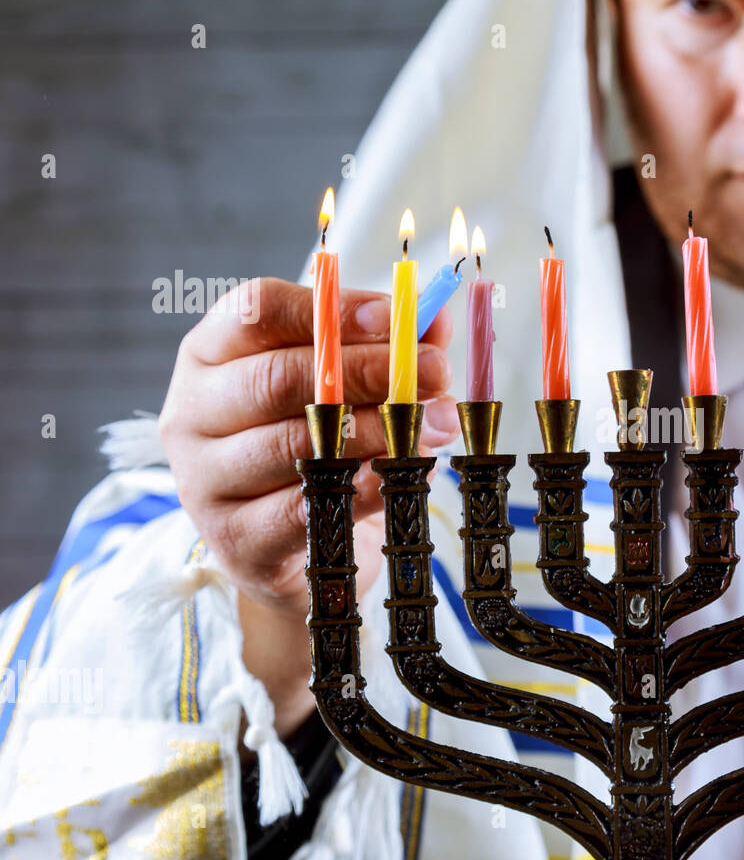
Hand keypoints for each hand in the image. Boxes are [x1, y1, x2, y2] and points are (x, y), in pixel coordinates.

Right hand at [158, 278, 457, 732]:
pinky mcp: (233, 539)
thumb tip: (436, 317)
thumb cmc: (314, 448)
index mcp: (212, 354)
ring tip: (435, 425)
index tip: (396, 316)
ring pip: (294, 445)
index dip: (331, 310)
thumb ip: (383, 346)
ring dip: (378, 431)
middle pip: (277, 377)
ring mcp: (203, 479)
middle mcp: (192, 411)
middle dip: (368, 371)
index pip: (257, 310)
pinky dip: (361, 488)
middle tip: (436, 372)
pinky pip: (303, 509)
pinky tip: (400, 475)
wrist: (291, 550)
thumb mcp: (341, 387)